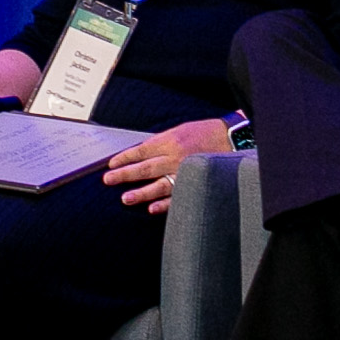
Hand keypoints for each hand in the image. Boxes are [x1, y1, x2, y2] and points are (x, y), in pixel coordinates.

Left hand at [101, 117, 237, 211]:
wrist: (232, 139)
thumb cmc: (205, 133)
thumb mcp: (180, 130)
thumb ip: (161, 142)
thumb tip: (140, 153)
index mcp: (170, 141)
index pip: (141, 150)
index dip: (125, 157)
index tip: (111, 164)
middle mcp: (175, 157)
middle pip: (145, 167)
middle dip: (125, 174)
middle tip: (108, 180)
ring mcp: (184, 172)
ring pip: (159, 185)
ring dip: (141, 193)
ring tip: (125, 198)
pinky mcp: (194, 184)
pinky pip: (177, 196)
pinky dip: (164, 204)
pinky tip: (151, 209)